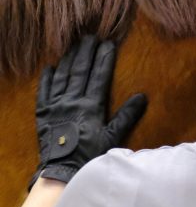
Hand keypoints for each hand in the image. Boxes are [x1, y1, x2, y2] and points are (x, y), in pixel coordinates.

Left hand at [30, 36, 147, 187]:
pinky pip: (44, 91)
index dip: (104, 58)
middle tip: (90, 36)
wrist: (62, 170)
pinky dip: (47, 78)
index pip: (99, 76)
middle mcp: (72, 101)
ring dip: (69, 59)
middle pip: (80, 71)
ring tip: (74, 45)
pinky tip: (50, 67)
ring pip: (62, 77)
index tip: (108, 43)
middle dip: (86, 52)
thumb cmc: (90, 155)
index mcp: (91, 106)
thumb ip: (127, 116)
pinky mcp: (43, 113)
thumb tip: (142, 96)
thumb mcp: (113, 138)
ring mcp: (56, 106)